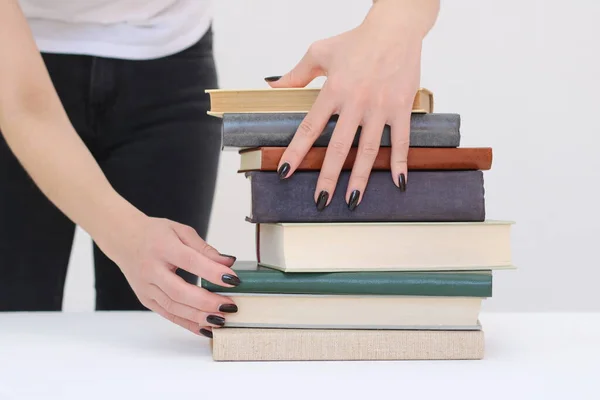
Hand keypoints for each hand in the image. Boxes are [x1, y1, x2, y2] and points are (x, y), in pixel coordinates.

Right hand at [97, 214, 239, 336]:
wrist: (123, 239)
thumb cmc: (154, 234)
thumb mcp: (180, 231)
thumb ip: (204, 248)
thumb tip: (228, 262)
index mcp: (162, 247)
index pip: (189, 261)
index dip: (212, 272)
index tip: (233, 280)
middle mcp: (151, 269)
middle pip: (179, 291)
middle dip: (207, 302)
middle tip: (230, 306)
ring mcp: (146, 287)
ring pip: (173, 307)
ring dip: (199, 317)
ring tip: (221, 320)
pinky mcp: (146, 299)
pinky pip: (168, 315)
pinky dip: (188, 323)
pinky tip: (205, 327)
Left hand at [267, 0, 438, 209]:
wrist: (396, 28)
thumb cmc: (357, 40)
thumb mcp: (320, 52)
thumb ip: (296, 74)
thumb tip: (273, 87)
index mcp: (333, 90)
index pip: (310, 127)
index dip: (296, 152)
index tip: (286, 172)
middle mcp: (356, 102)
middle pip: (338, 147)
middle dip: (327, 176)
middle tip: (320, 200)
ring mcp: (380, 107)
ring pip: (368, 149)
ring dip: (360, 177)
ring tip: (352, 200)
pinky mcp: (401, 107)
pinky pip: (402, 140)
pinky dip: (401, 162)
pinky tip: (398, 182)